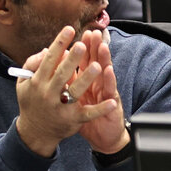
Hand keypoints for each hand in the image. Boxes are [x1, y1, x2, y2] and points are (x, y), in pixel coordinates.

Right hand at [14, 26, 119, 156]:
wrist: (35, 132)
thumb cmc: (32, 101)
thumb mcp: (23, 82)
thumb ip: (32, 64)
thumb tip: (48, 50)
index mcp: (37, 82)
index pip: (49, 59)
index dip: (59, 44)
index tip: (70, 29)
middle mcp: (48, 94)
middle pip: (62, 74)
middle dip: (73, 59)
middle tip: (83, 45)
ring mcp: (61, 107)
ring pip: (76, 91)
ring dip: (87, 78)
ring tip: (98, 66)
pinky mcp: (74, 119)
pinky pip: (89, 113)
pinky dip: (101, 109)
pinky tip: (112, 101)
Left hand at [73, 28, 127, 153]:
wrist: (103, 137)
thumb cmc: (88, 116)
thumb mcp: (77, 97)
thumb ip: (71, 80)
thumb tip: (58, 63)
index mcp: (90, 82)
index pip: (87, 59)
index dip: (86, 46)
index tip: (83, 32)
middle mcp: (99, 85)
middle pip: (97, 61)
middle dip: (94, 47)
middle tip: (93, 33)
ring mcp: (106, 93)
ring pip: (105, 73)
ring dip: (105, 59)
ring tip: (102, 46)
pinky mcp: (112, 105)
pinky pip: (110, 92)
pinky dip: (110, 82)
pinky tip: (109, 71)